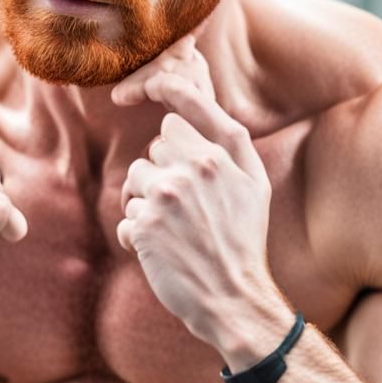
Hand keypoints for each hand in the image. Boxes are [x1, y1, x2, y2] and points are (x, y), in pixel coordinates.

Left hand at [114, 43, 277, 342]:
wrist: (233, 297)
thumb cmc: (243, 240)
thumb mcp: (254, 185)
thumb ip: (230, 142)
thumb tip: (193, 108)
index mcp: (220, 156)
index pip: (177, 118)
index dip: (164, 106)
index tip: (149, 85)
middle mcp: (193, 170)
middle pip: (153, 148)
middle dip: (162, 170)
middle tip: (186, 204)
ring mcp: (167, 197)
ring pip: (135, 180)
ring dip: (146, 203)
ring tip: (174, 229)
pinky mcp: (145, 226)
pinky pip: (126, 216)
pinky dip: (138, 235)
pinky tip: (162, 250)